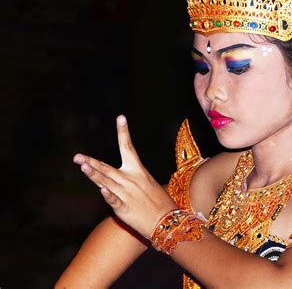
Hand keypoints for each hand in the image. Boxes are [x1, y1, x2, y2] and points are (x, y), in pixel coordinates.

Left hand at [73, 115, 176, 237]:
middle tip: (77, 157)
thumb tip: (113, 180)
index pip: (128, 147)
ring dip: (94, 174)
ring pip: (106, 182)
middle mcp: (130, 179)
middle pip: (107, 168)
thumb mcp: (147, 184)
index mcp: (138, 170)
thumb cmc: (158, 202)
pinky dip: (108, 195)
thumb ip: (130, 180)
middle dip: (91, 162)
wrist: (168, 221)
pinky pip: (113, 200)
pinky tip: (101, 190)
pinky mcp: (124, 209)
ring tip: (83, 166)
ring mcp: (126, 194)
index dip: (123, 132)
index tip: (121, 117)